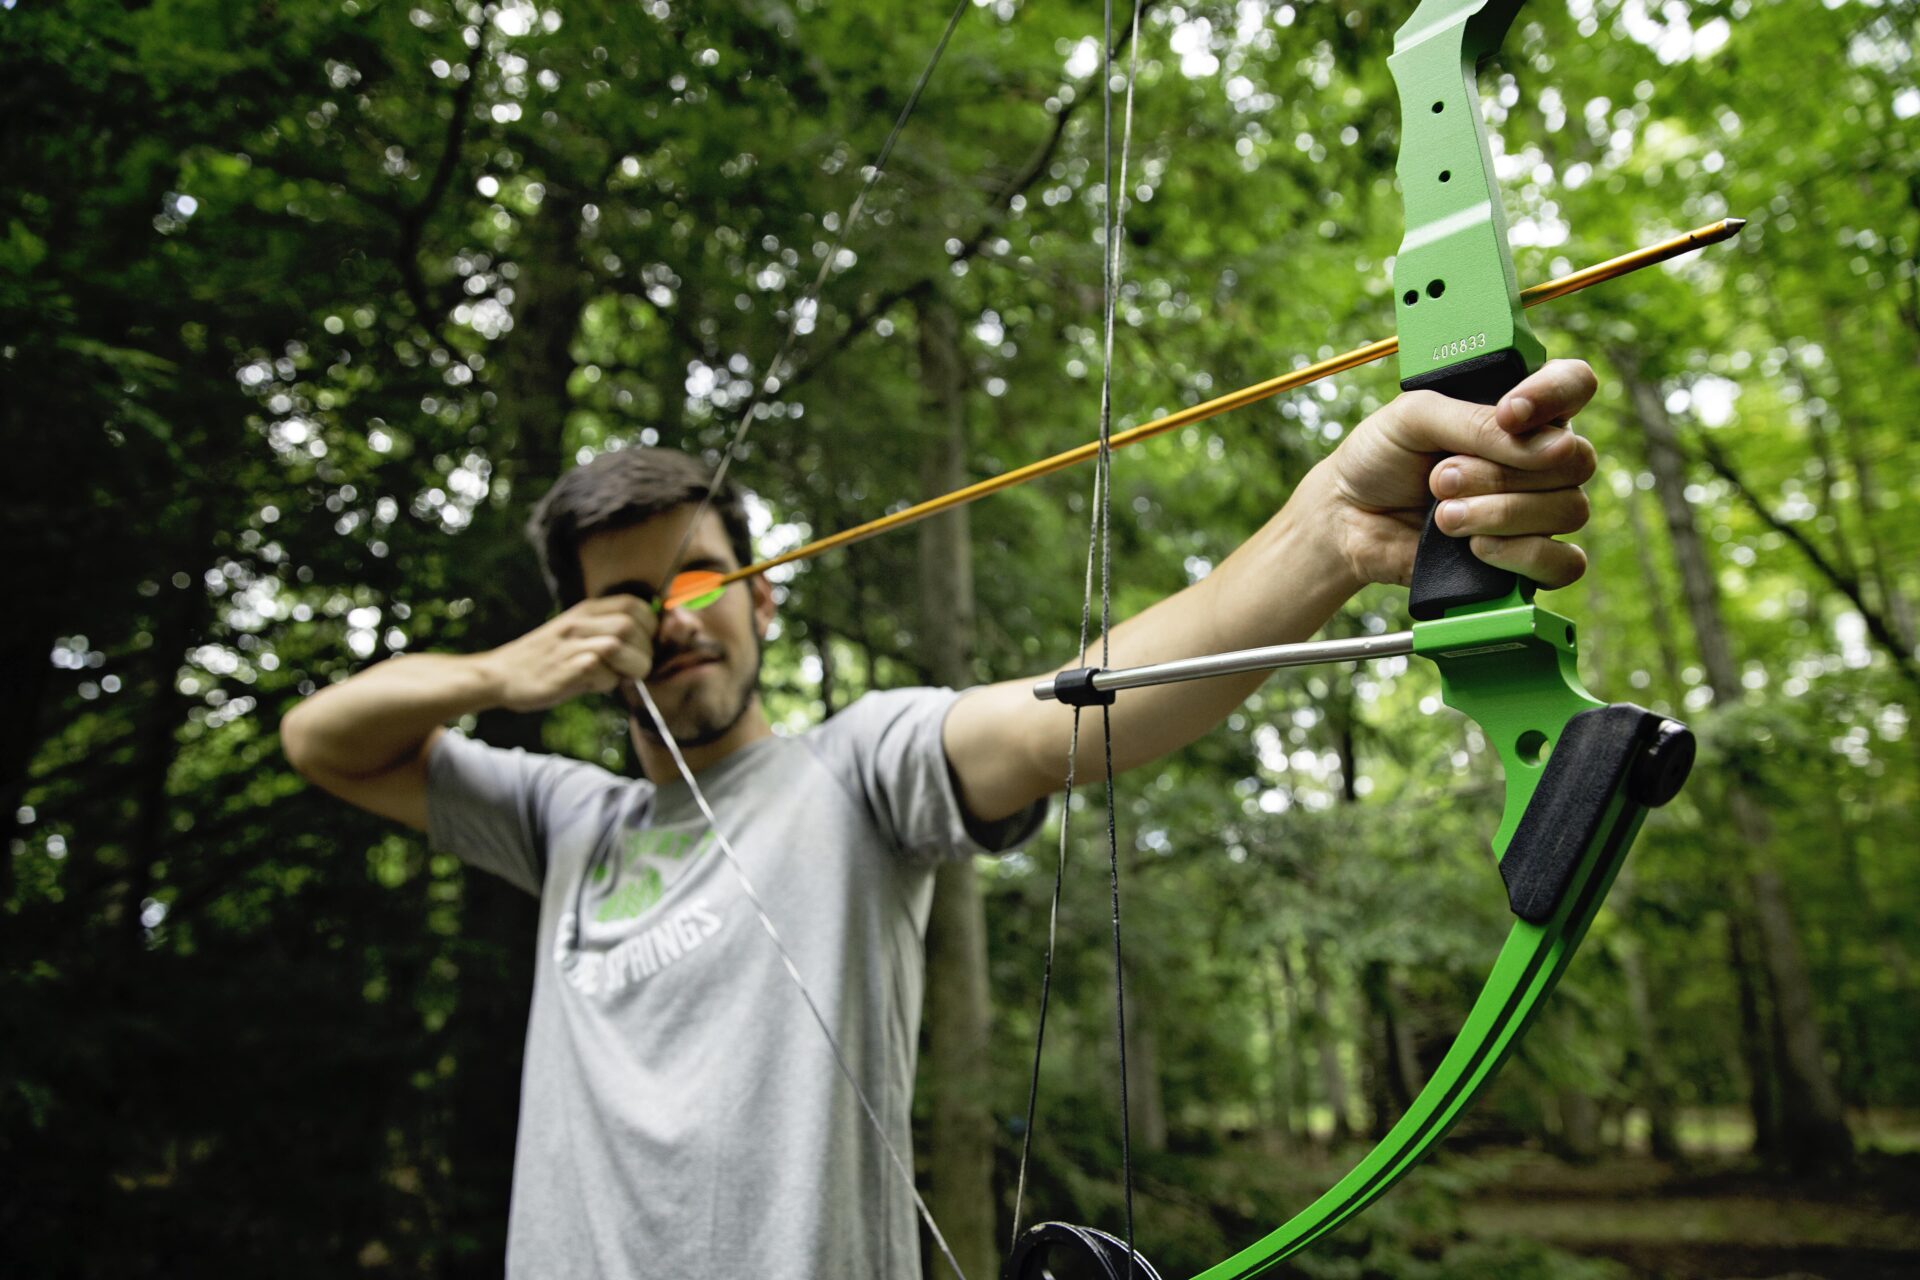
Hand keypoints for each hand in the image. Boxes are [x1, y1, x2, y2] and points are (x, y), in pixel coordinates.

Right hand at [478, 595, 656, 712]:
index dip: (650, 626)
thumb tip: (653, 641)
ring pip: (618, 644)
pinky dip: (607, 682)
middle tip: (633, 668)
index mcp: (586, 610)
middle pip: (631, 625)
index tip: (645, 647)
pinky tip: (596, 685)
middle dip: (645, 650)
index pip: (634, 604)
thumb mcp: (579, 635)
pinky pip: (599, 671)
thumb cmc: (548, 659)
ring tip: (619, 677)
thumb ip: (610, 633)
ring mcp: (570, 645)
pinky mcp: (564, 670)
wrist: (501, 674)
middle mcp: (579, 622)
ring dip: (630, 666)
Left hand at [1315, 359, 1598, 590]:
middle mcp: (1538, 458)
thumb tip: (1550, 445)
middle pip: (1574, 460)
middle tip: (1439, 477)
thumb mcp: (1414, 417)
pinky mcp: (1526, 560)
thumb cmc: (1382, 457)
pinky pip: (1565, 563)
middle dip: (1501, 472)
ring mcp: (1537, 510)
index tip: (1510, 412)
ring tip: (1442, 516)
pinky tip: (1477, 548)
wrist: (1348, 519)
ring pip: (1568, 509)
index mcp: (1520, 411)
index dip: (1555, 396)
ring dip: (1499, 513)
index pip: (1574, 385)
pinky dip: (1522, 556)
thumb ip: (1475, 422)